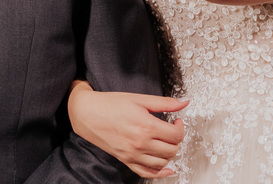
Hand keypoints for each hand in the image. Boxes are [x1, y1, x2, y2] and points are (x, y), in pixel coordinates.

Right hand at [68, 82, 187, 178]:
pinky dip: (160, 173)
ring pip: (162, 162)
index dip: (181, 127)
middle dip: (177, 140)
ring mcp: (133, 154)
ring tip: (166, 142)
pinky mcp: (126, 160)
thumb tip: (184, 102)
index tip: (177, 121)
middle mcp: (140, 143)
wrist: (88, 114)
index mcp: (146, 126)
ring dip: (169, 154)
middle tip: (172, 130)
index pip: (175, 135)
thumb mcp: (139, 99)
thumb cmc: (110, 104)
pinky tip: (167, 169)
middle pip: (171, 150)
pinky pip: (146, 172)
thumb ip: (164, 102)